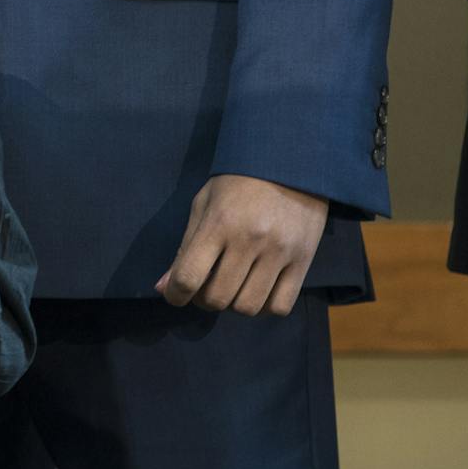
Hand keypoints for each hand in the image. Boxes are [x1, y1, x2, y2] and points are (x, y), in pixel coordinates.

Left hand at [156, 175, 327, 316]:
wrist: (290, 161)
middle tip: (208, 285)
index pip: (188, 278)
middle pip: (217, 298)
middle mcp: (249, 240)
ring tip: (234, 286)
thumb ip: (184, 248)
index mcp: (219, 223)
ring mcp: (279, 252)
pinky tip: (259, 288)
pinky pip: (280, 307)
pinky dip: (265, 306)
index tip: (176, 294)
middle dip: (204, 300)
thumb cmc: (238, 182)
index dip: (175, 295)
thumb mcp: (204, 205)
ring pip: (248, 308)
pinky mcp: (304, 259)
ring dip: (234, 304)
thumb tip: (163, 288)